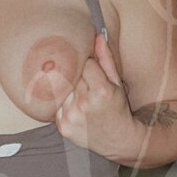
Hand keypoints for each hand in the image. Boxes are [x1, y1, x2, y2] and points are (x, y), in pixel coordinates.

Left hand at [54, 32, 138, 163]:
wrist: (119, 140)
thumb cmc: (118, 109)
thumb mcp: (116, 82)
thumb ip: (105, 59)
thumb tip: (97, 36)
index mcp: (101, 91)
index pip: (86, 64)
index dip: (89, 66)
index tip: (94, 72)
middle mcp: (85, 104)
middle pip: (72, 76)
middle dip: (79, 77)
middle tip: (88, 86)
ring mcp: (72, 116)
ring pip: (62, 89)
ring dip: (70, 91)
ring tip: (83, 99)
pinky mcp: (63, 126)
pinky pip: (57, 106)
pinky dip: (64, 105)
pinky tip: (76, 110)